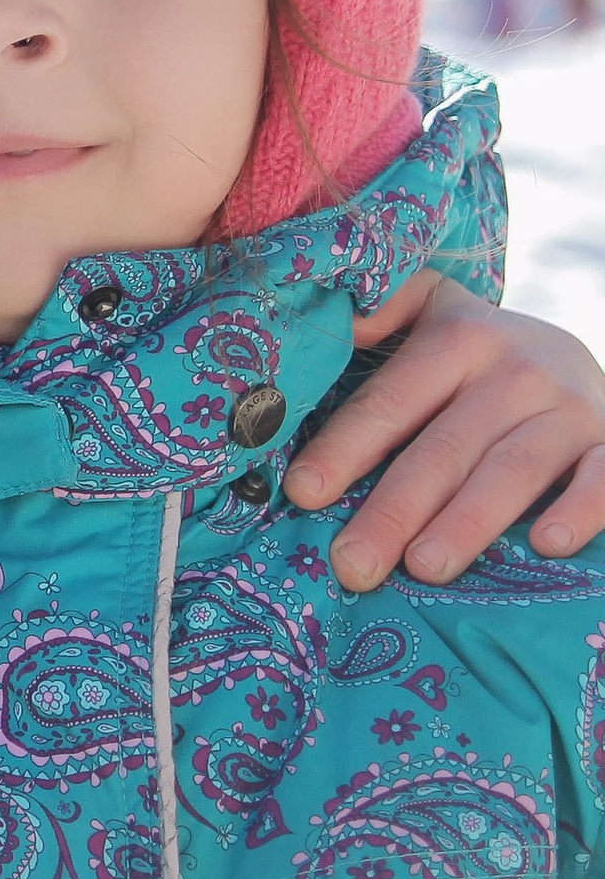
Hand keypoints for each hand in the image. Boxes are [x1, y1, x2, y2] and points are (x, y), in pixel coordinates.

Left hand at [284, 270, 604, 589]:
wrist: (572, 356)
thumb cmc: (476, 353)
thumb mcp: (431, 310)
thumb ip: (382, 311)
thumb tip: (331, 323)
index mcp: (460, 338)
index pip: (392, 401)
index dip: (345, 448)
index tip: (303, 492)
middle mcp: (518, 370)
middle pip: (445, 449)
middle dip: (394, 510)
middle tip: (354, 564)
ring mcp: (572, 409)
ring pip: (512, 471)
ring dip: (467, 523)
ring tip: (424, 568)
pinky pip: (603, 480)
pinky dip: (580, 510)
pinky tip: (548, 546)